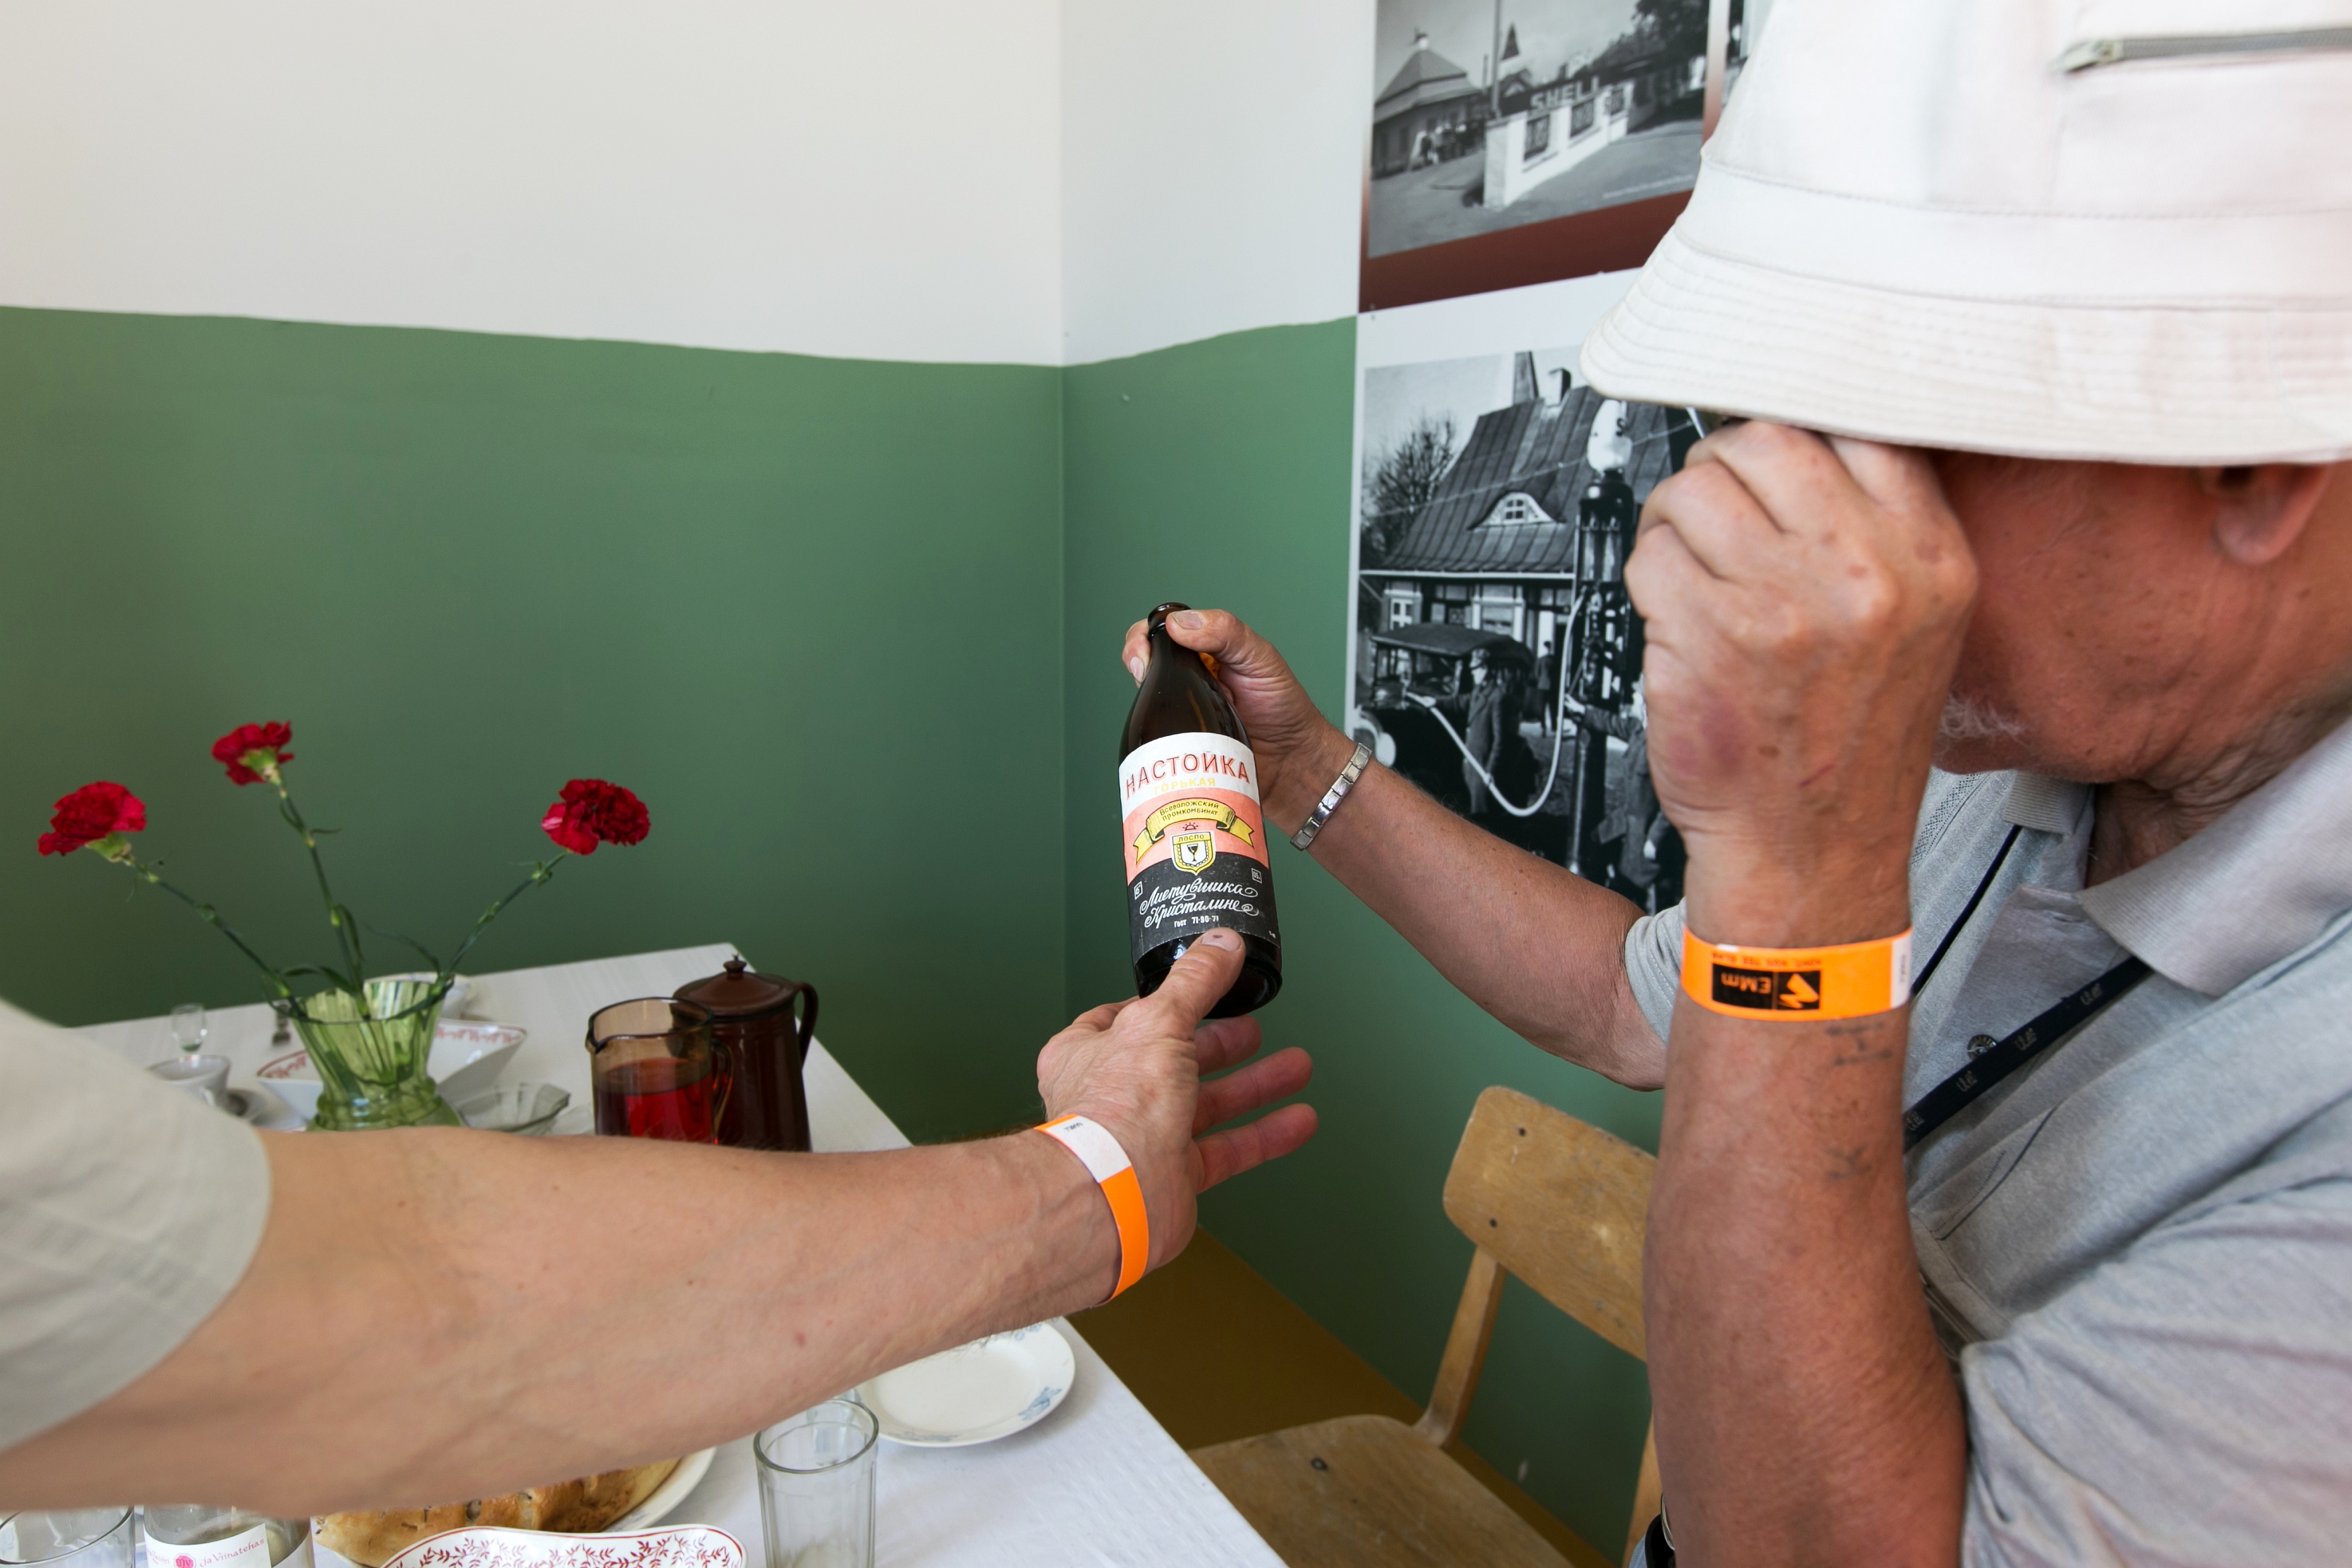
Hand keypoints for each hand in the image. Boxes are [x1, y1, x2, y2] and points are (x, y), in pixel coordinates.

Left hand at [1035, 929, 1316, 1268]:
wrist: (1114, 1195)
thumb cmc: (1114, 1110)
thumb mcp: (1159, 1021)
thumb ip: (1195, 981)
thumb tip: (1220, 944)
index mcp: (1089, 1051)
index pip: (1129, 1016)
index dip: (1168, 1004)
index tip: (1204, 991)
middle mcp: (1114, 1095)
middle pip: (1177, 1060)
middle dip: (1222, 1044)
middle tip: (1253, 1030)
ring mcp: (1145, 1136)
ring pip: (1208, 1104)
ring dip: (1254, 1085)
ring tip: (1295, 1066)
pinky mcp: (1175, 1176)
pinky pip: (1229, 1149)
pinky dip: (1265, 1134)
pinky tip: (1296, 1120)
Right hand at [1121, 609, 1355, 832]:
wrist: (1292, 764)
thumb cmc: (1284, 710)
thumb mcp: (1261, 659)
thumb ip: (1227, 633)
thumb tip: (1180, 624)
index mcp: (1207, 652)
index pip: (1165, 631)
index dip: (1147, 634)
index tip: (1148, 650)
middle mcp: (1190, 680)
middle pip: (1146, 660)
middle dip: (1136, 659)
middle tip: (1145, 674)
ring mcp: (1183, 713)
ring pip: (1144, 699)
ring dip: (1142, 699)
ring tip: (1158, 706)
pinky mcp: (1180, 745)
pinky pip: (1153, 738)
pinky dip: (1147, 736)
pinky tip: (1158, 735)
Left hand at [1626, 424, 1977, 943]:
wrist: (1812, 851)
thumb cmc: (1849, 743)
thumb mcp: (1915, 622)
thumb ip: (1878, 527)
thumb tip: (1799, 437)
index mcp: (1929, 555)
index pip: (1856, 422)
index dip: (1794, 428)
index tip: (1769, 456)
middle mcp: (1864, 573)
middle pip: (1764, 439)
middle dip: (1721, 465)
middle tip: (1712, 506)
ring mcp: (1784, 604)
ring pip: (1693, 492)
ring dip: (1673, 522)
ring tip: (1691, 569)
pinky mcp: (1708, 638)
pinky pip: (1649, 560)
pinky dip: (1646, 581)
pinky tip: (1675, 619)